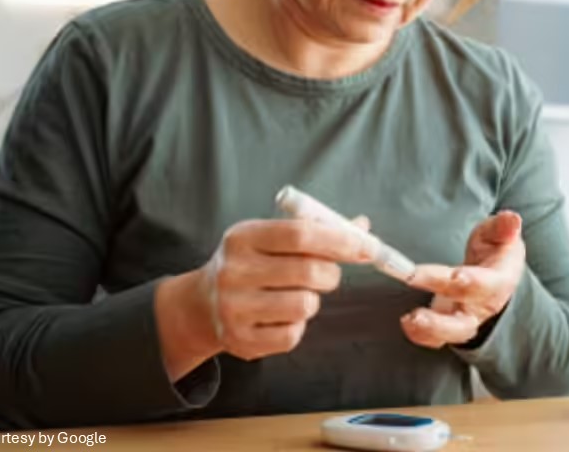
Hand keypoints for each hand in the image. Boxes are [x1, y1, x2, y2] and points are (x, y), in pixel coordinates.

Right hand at [155, 215, 373, 379]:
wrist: (201, 305)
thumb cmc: (251, 264)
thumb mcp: (272, 238)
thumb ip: (317, 231)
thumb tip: (363, 228)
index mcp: (243, 237)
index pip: (301, 234)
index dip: (340, 239)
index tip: (367, 245)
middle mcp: (233, 271)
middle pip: (309, 271)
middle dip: (332, 273)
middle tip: (328, 274)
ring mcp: (233, 308)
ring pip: (305, 305)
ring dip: (313, 300)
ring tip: (296, 294)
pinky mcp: (240, 340)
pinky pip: (293, 335)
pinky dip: (297, 325)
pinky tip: (281, 316)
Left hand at [402, 211, 525, 348]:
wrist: (493, 273)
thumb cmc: (494, 251)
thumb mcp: (499, 235)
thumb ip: (502, 228)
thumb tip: (512, 218)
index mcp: (498, 281)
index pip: (486, 285)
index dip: (472, 282)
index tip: (455, 276)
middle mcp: (482, 306)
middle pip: (465, 318)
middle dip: (442, 312)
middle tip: (415, 289)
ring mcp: (465, 319)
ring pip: (451, 333)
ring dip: (430, 329)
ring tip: (409, 318)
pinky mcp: (448, 326)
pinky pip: (435, 338)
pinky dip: (420, 335)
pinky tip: (406, 322)